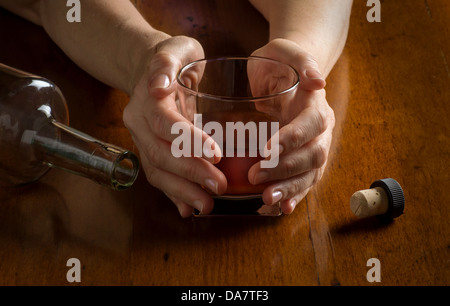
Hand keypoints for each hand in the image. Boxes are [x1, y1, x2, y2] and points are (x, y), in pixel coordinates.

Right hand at [123, 36, 226, 217]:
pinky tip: (190, 209)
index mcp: (146, 100)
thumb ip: (167, 62)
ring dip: (182, 191)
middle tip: (219, 186)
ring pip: (157, 172)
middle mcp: (139, 124)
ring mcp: (142, 141)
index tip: (216, 153)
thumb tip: (158, 85)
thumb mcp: (176, 49)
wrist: (152, 73)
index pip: (165, 124)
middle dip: (190, 173)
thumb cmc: (174, 59)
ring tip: (207, 206)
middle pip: (160, 154)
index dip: (188, 140)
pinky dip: (174, 194)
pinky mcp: (150, 153)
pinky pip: (159, 177)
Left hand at [248, 38, 334, 213]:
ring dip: (290, 189)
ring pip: (310, 173)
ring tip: (268, 201)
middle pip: (312, 155)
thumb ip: (302, 61)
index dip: (291, 140)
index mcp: (316, 105)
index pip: (310, 125)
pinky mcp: (303, 159)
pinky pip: (302, 180)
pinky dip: (291, 195)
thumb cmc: (280, 62)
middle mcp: (320, 129)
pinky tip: (276, 208)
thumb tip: (317, 81)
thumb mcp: (286, 51)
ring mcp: (313, 146)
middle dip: (285, 170)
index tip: (266, 151)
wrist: (285, 74)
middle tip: (255, 179)